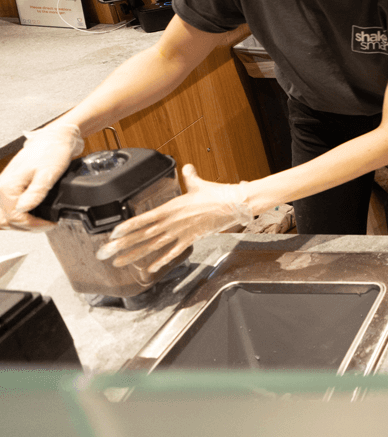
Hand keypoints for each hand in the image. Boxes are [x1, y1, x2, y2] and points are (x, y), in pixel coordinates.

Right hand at [0, 123, 83, 231]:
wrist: (52, 139)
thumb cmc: (51, 152)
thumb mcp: (48, 174)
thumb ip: (36, 193)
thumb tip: (23, 210)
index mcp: (8, 187)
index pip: (15, 217)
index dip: (34, 225)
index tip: (50, 223)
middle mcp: (1, 187)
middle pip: (6, 220)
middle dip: (26, 226)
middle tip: (45, 224)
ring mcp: (3, 186)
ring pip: (3, 216)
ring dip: (19, 223)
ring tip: (39, 222)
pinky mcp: (8, 186)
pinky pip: (5, 207)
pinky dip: (14, 215)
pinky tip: (29, 216)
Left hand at [98, 164, 251, 273]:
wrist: (233, 204)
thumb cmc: (216, 194)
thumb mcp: (198, 184)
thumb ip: (189, 177)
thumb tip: (187, 168)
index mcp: (170, 208)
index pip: (143, 219)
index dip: (126, 227)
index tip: (112, 234)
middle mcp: (171, 222)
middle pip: (142, 236)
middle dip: (122, 245)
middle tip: (105, 253)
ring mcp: (180, 232)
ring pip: (153, 246)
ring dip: (134, 255)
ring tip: (119, 262)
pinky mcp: (191, 239)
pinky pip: (172, 252)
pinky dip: (160, 261)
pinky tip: (149, 268)